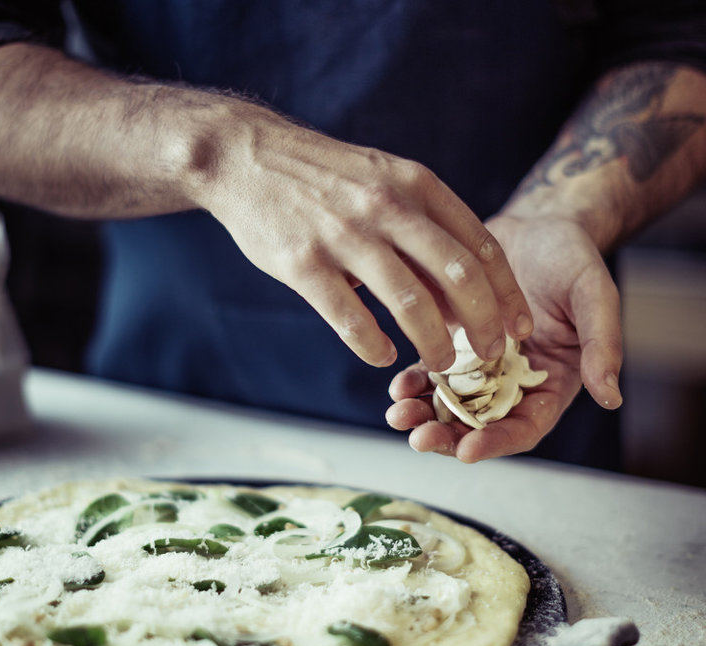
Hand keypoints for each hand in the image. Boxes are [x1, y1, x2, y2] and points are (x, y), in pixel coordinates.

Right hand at [204, 104, 532, 370]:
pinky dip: (372, 346)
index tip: (519, 328)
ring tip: (440, 364)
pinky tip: (381, 356)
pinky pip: (350, 318)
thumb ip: (422, 229)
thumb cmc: (327, 179)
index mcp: (415, 186)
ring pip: (409, 303)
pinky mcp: (304, 263)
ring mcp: (345, 235)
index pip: (480, 246)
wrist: (249, 158)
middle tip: (492, 355)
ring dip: (433, 343)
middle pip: (458, 276)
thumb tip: (456, 296)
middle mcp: (387, 208)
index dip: (508, 293)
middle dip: (484, 324)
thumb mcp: (385, 182)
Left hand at [385, 214, 622, 460]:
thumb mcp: (594, 294)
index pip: (525, 427)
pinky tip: (397, 387)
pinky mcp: (453, 345)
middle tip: (419, 438)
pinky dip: (413, 384)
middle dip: (448, 435)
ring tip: (398, 415)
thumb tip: (611, 397)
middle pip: (479, 424)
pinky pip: (430, 373)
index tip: (468, 450)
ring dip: (423, 415)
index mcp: (551, 382)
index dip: (498, 442)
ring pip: (449, 404)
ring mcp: (479, 367)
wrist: (536, 225)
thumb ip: (603, 344)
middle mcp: (512, 383)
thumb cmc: (572, 258)